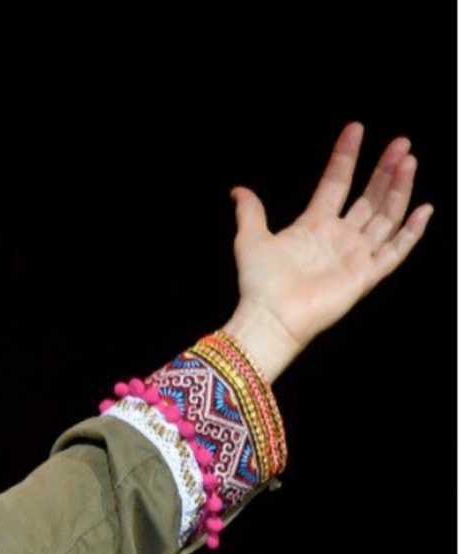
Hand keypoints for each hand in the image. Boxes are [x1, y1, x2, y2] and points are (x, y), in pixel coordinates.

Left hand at [222, 122, 432, 381]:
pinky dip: (411, 232)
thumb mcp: (251, 239)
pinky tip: (424, 208)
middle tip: (401, 142)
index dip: (346, 157)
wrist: (269, 317)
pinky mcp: (366, 276)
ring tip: (409, 161)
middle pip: (369, 196)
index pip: (336, 183)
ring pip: (386, 216)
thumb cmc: (258, 283)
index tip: (356, 129)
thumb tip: (237, 190)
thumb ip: (250, 212)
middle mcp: (338, 237)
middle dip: (385, 169)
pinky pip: (395, 251)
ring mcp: (355, 256)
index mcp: (313, 225)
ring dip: (399, 189)